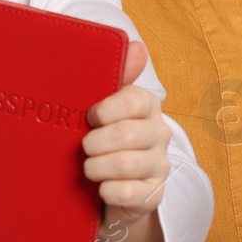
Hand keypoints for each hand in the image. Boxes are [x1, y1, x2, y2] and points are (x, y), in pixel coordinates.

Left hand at [83, 40, 169, 241]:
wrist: (104, 189)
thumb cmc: (99, 141)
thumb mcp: (98, 111)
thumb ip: (113, 77)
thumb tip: (135, 46)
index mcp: (147, 107)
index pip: (138, 99)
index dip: (109, 108)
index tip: (90, 116)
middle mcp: (159, 134)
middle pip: (128, 134)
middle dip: (96, 143)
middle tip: (83, 147)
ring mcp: (159, 166)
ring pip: (126, 164)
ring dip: (97, 167)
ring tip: (87, 168)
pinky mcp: (153, 195)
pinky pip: (130, 193)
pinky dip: (108, 191)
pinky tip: (100, 188)